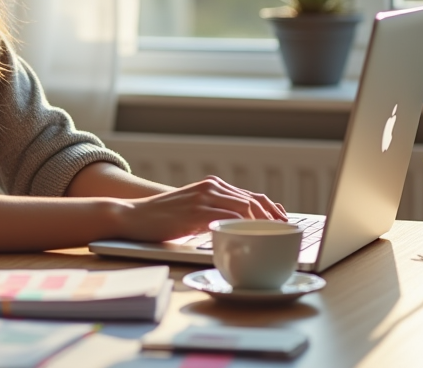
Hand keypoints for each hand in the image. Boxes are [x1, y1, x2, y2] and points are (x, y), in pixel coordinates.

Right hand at [113, 176, 287, 242]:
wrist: (134, 216)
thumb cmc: (163, 219)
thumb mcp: (194, 214)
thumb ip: (215, 216)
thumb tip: (238, 230)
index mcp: (213, 186)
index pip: (251, 196)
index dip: (272, 209)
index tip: (285, 223)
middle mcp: (212, 187)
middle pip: (254, 200)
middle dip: (274, 217)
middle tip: (287, 233)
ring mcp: (205, 196)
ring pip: (246, 207)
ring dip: (264, 222)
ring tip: (274, 237)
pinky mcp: (197, 209)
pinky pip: (229, 216)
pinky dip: (245, 226)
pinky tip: (252, 237)